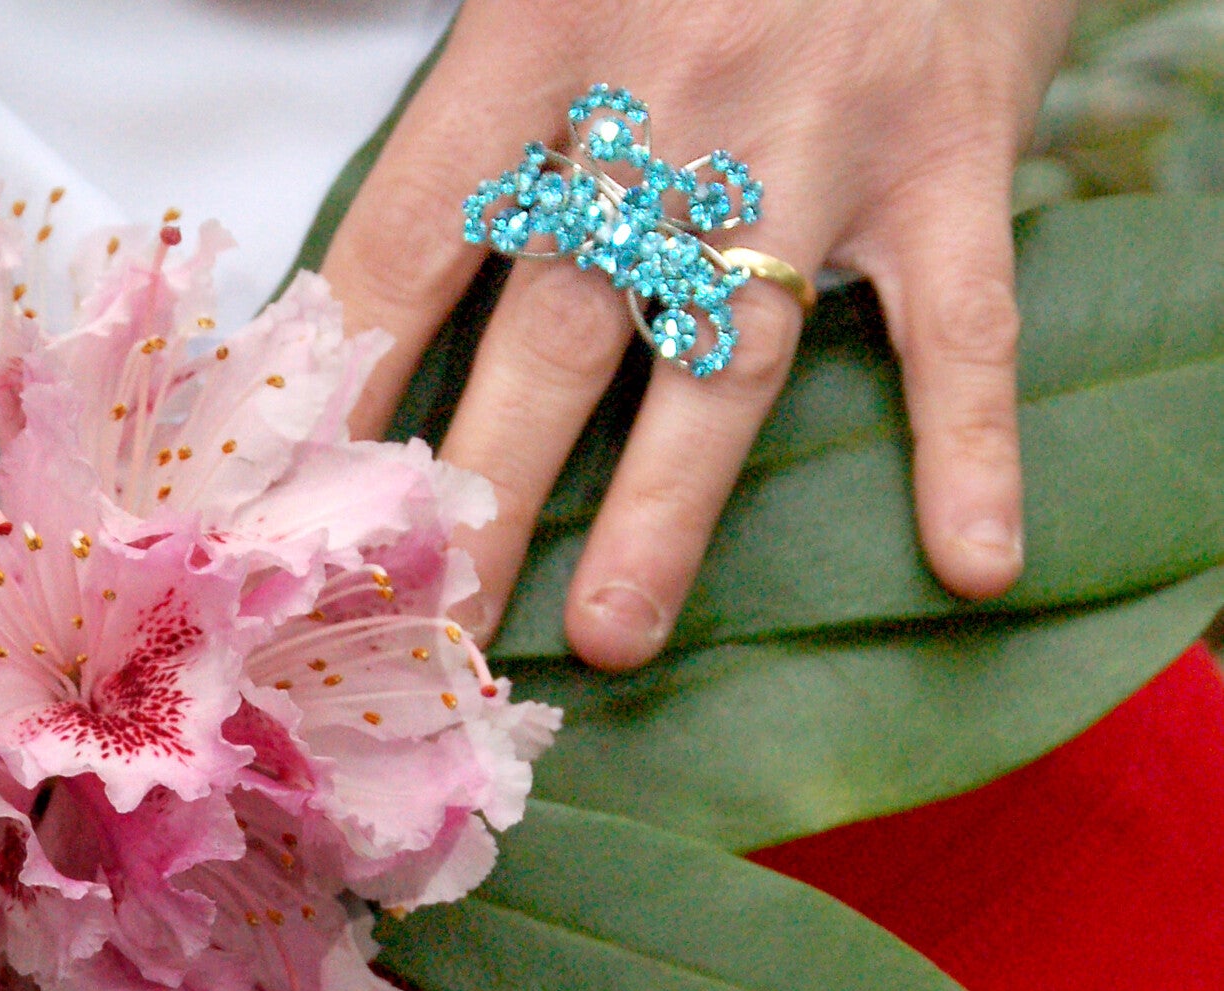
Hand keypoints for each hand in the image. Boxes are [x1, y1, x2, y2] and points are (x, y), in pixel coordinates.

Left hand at [322, 0, 1078, 667]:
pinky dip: (970, 444)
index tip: (319, 489)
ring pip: (723, 358)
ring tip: (613, 632)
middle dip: (487, 488)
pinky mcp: (947, 162)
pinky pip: (962, 324)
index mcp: (540, 37)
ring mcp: (814, 148)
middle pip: (552, 332)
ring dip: (666, 511)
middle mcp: (666, 108)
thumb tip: (333, 179)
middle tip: (440, 615)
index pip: (418, 239)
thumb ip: (467, 75)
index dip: (360, 375)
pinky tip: (969, 561)